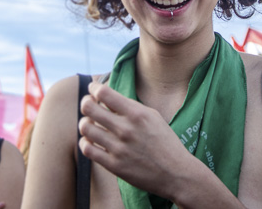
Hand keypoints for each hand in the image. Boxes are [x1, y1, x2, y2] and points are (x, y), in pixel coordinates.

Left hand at [78, 82, 192, 198]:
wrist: (176, 173)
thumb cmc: (165, 142)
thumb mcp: (152, 116)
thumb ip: (129, 107)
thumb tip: (106, 97)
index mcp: (137, 113)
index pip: (104, 93)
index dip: (94, 88)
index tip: (93, 90)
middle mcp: (126, 129)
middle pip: (89, 108)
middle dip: (86, 102)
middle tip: (89, 105)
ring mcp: (119, 148)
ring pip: (85, 128)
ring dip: (85, 123)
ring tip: (91, 124)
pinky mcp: (114, 165)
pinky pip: (87, 149)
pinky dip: (85, 142)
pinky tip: (92, 141)